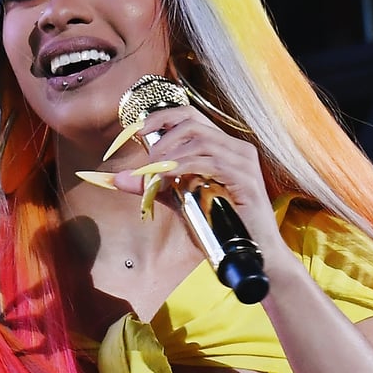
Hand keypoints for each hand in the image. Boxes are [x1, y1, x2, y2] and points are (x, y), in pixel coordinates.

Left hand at [82, 104, 281, 254]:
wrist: (254, 255)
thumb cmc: (221, 228)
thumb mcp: (181, 203)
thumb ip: (155, 188)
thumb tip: (119, 179)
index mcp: (224, 148)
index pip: (190, 117)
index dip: (160, 117)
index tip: (136, 130)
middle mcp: (236, 148)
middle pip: (193, 120)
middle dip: (161, 129)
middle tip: (142, 154)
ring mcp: (243, 162)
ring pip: (200, 139)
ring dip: (169, 153)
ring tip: (152, 172)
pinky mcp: (245, 179)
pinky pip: (209, 162)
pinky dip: (182, 167)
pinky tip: (167, 177)